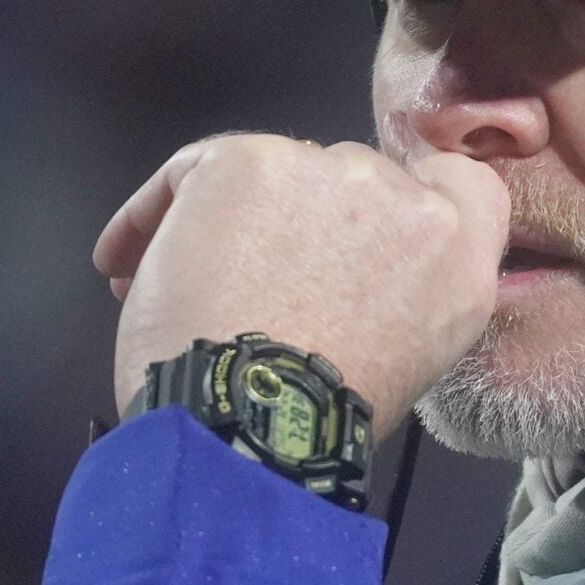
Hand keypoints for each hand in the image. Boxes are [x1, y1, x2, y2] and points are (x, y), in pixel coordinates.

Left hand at [94, 135, 508, 431]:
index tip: (360, 235)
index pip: (460, 184)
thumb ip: (403, 290)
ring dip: (230, 220)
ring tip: (182, 284)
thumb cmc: (321, 416)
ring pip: (273, 173)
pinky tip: (124, 263)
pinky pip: (192, 171)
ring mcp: (328, 171)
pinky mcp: (248, 161)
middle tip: (257, 283)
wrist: (254, 422)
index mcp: (460, 253)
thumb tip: (347, 273)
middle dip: (303, 223)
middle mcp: (407, 199)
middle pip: (351, 179)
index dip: (410, 199)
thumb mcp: (409, 354)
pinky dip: (150, 216)